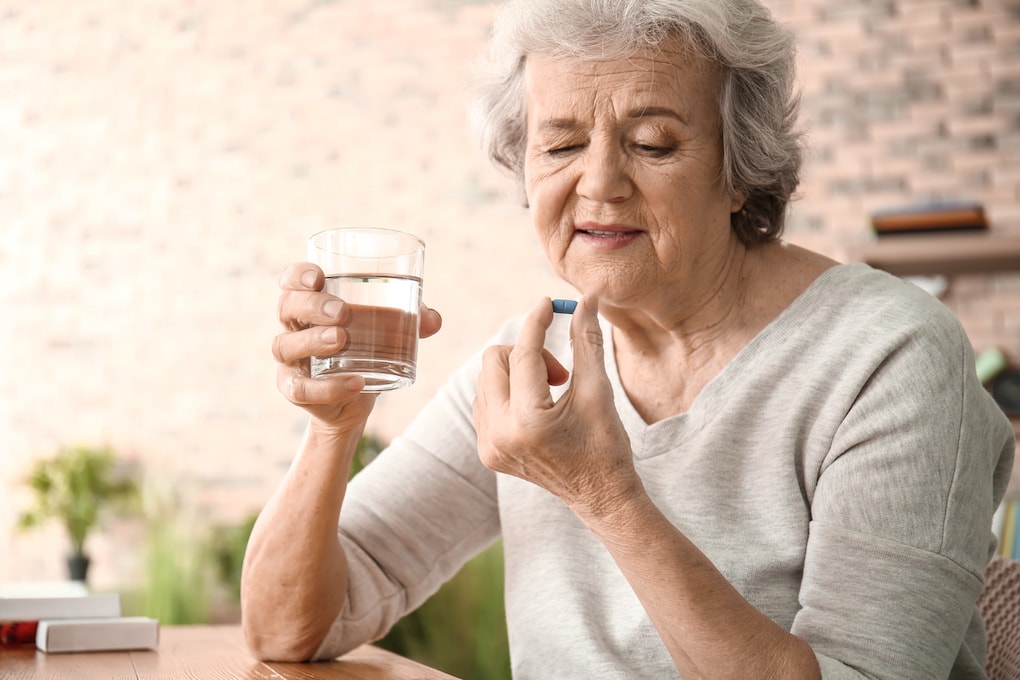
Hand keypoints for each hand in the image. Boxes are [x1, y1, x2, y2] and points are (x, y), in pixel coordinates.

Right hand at [272, 262, 442, 430]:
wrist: (355, 397)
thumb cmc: (367, 348)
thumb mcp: (388, 330)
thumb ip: (411, 320)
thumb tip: (434, 319)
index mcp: (310, 303)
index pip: (291, 282)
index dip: (298, 275)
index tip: (318, 277)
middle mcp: (292, 328)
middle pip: (287, 307)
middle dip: (312, 306)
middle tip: (341, 311)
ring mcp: (290, 360)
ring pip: (286, 345)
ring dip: (312, 340)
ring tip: (341, 339)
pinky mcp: (294, 389)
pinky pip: (303, 388)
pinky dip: (329, 387)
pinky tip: (355, 383)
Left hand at [473, 295, 639, 517]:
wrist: (600, 496)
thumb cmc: (605, 445)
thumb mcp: (599, 391)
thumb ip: (586, 342)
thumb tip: (584, 300)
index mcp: (528, 421)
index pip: (523, 354)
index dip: (536, 323)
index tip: (547, 304)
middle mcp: (499, 435)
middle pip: (493, 360)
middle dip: (527, 353)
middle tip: (561, 374)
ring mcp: (488, 445)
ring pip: (486, 378)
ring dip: (516, 372)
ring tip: (552, 392)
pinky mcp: (486, 451)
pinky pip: (485, 400)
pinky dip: (508, 391)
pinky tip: (536, 405)